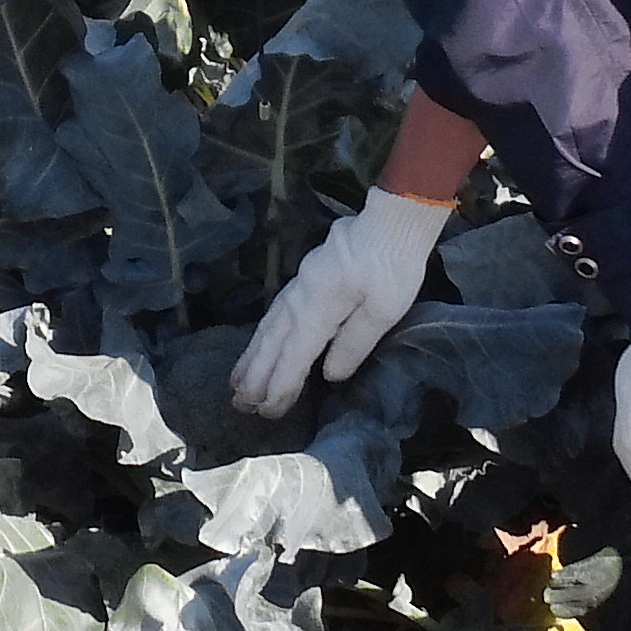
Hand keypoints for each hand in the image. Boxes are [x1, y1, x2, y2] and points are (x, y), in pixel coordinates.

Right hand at [232, 189, 452, 417]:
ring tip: (237, 381)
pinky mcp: (304, 278)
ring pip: (269, 326)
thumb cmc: (393, 266)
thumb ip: (354, 343)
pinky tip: (258, 343)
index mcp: (320, 307)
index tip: (268, 410)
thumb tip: (329, 374)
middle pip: (273, 342)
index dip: (280, 384)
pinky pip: (275, 313)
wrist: (391, 221)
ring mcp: (299, 285)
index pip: (295, 354)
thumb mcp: (384, 310)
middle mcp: (300, 298)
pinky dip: (262, 333)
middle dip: (256, 375)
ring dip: (252, 355)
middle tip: (241, 404)